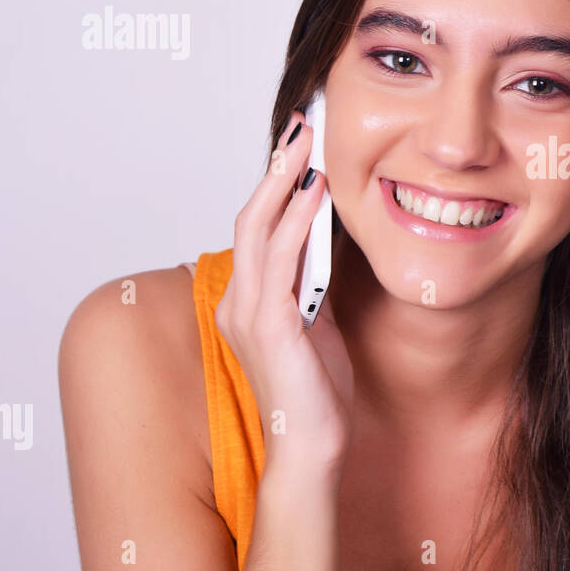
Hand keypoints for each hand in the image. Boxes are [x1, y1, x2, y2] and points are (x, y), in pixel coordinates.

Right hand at [215, 111, 354, 471]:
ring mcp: (250, 312)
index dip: (277, 182)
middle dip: (277, 166)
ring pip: (260, 230)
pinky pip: (282, 263)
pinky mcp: (271, 328)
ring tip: (308, 143)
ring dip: (285, 181)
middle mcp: (239, 299)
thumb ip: (314, 283)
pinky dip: (298, 223)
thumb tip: (330, 239)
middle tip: (303, 124)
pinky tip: (316, 195)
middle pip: (252, 216)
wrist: (311, 446)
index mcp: (248, 298)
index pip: (259, 226)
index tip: (300, 143)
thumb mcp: (317, 323)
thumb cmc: (317, 391)